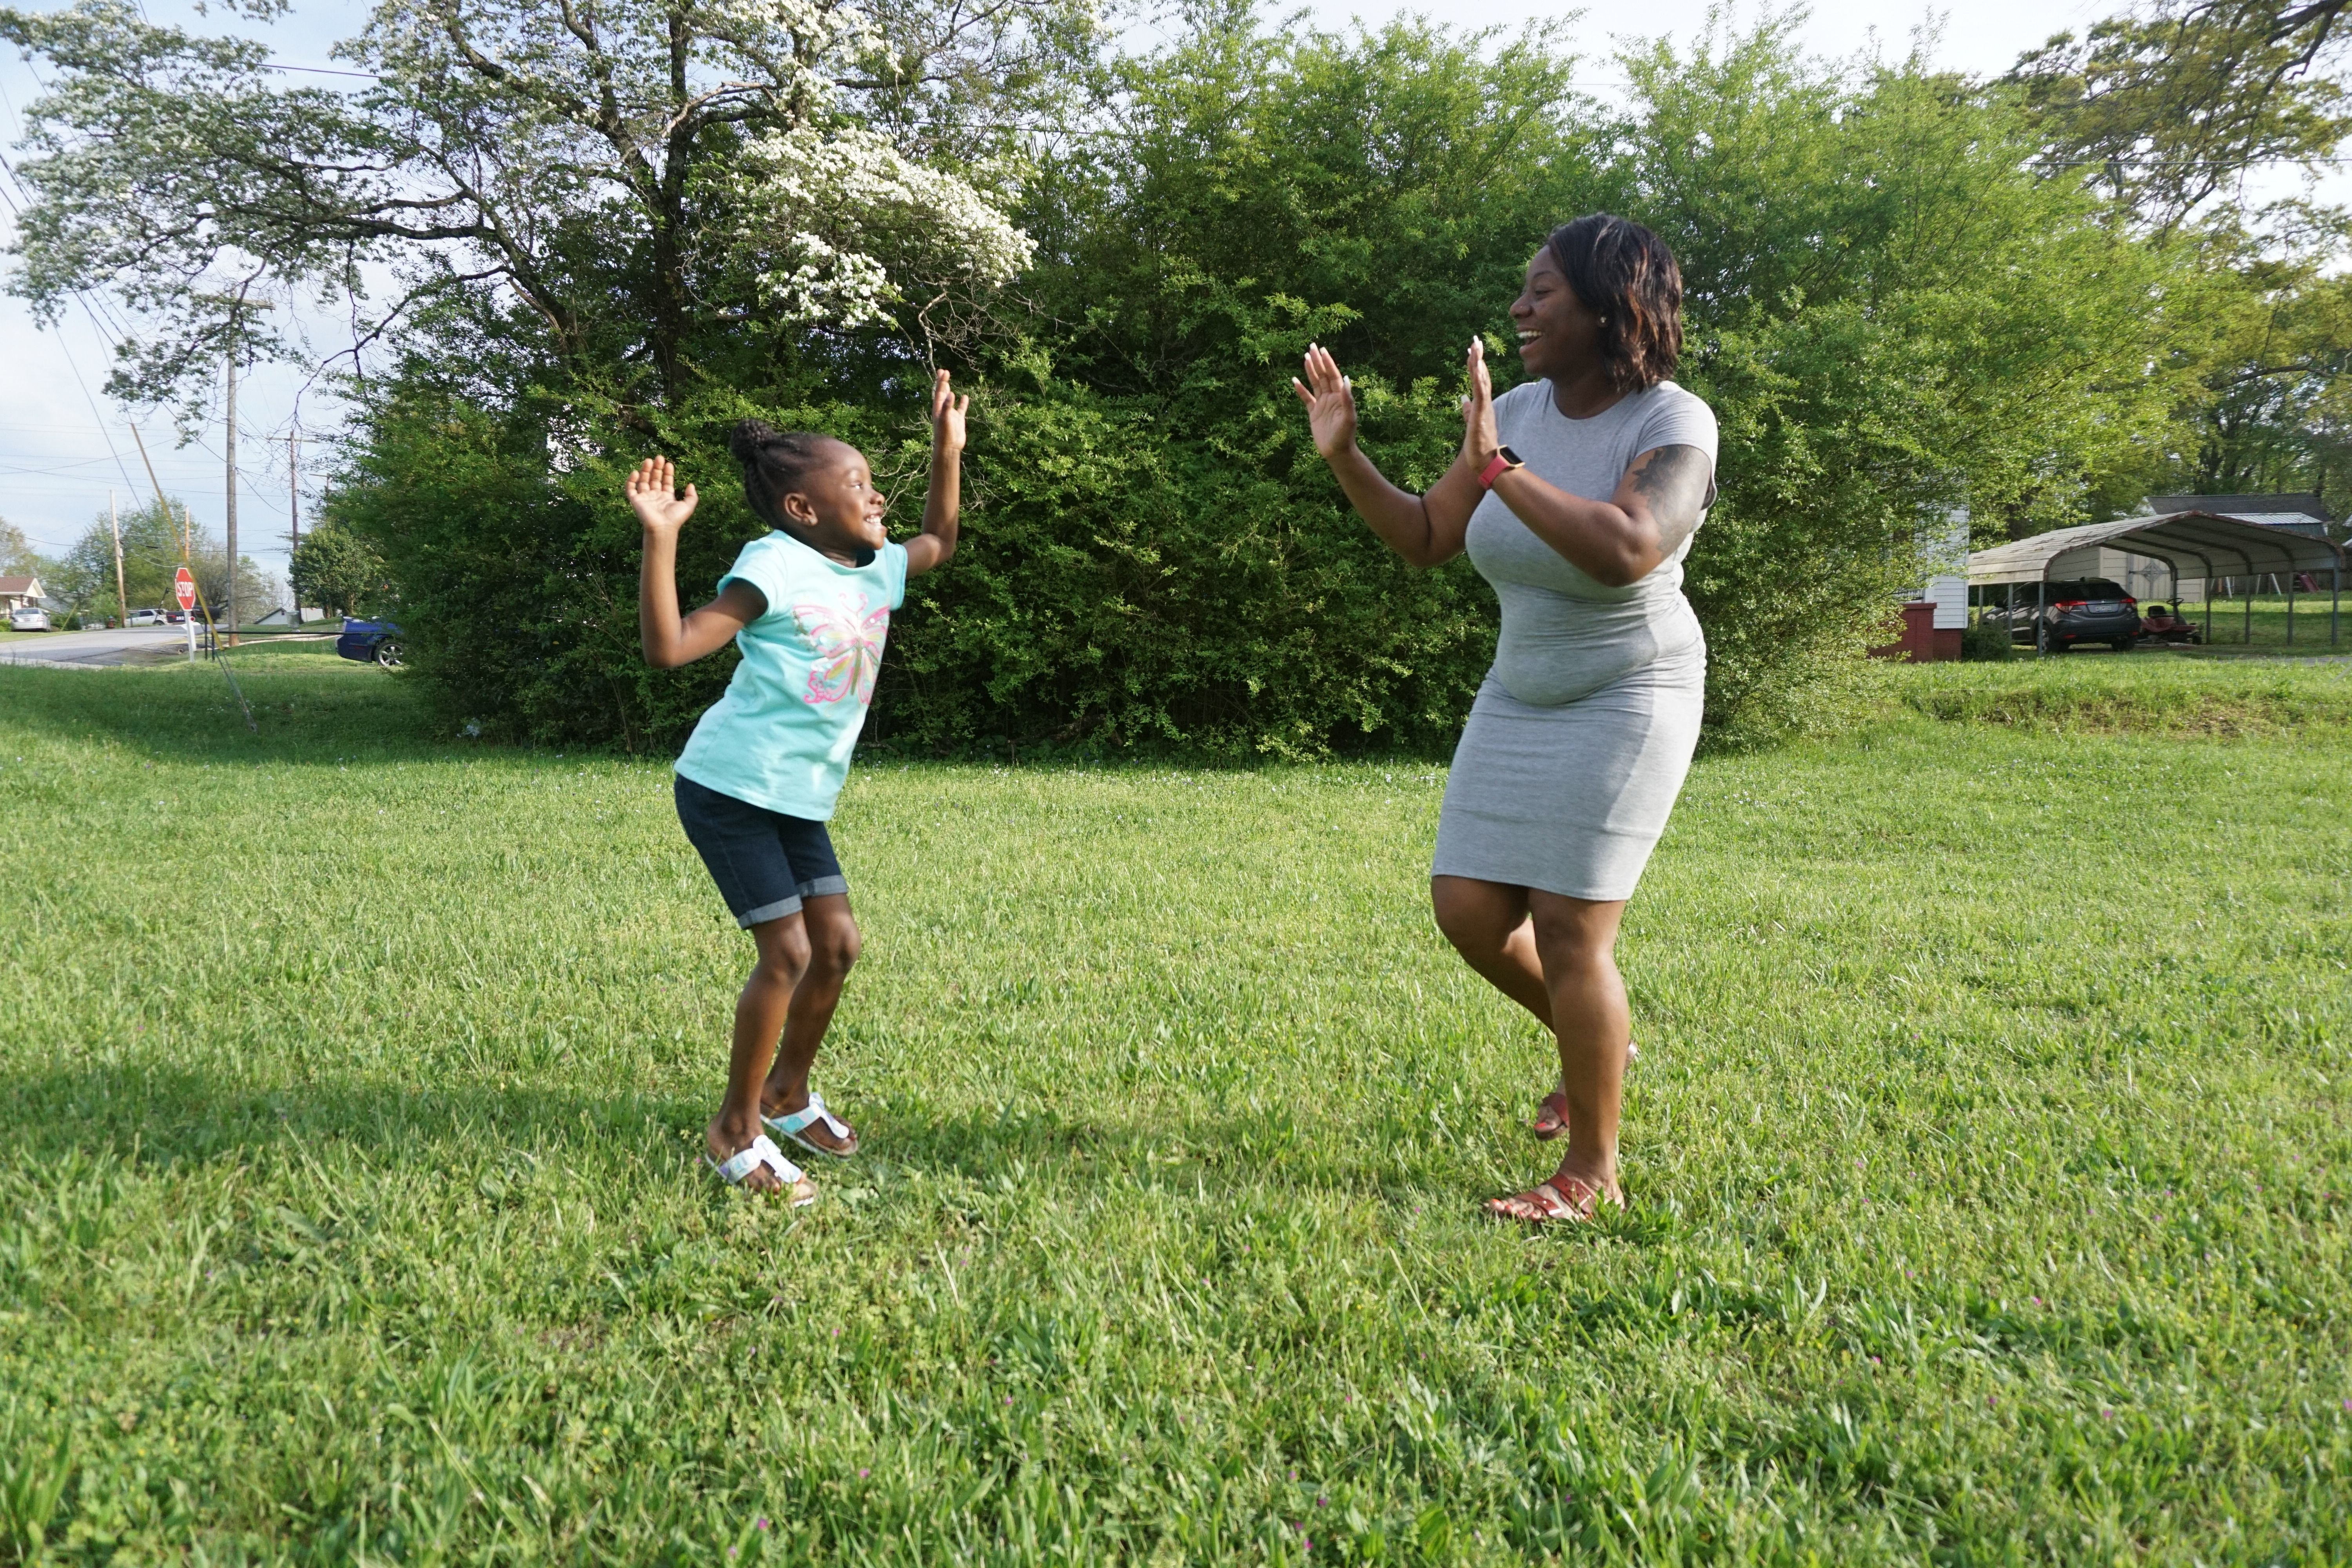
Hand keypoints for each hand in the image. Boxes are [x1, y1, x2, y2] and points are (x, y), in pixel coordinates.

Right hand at [626, 457, 696, 532]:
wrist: (662, 528)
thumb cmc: (675, 519)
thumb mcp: (688, 506)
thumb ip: (692, 496)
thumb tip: (691, 484)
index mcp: (666, 497)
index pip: (665, 482)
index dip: (667, 473)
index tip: (669, 464)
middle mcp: (655, 496)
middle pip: (654, 479)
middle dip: (656, 468)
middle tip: (659, 458)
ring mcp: (645, 498)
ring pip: (643, 481)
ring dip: (645, 470)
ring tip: (649, 460)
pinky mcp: (635, 501)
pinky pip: (630, 489)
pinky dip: (631, 480)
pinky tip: (636, 472)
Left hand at [930, 368, 967, 453]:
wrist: (949, 447)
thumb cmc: (944, 434)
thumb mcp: (945, 419)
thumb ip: (947, 406)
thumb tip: (951, 394)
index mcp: (938, 408)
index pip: (939, 391)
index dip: (941, 381)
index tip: (944, 371)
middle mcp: (943, 409)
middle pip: (942, 393)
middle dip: (943, 382)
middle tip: (943, 372)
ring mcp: (951, 414)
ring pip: (950, 400)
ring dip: (949, 391)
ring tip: (948, 382)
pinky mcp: (958, 420)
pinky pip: (961, 409)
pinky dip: (963, 403)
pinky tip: (965, 397)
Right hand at [1292, 342, 1358, 460]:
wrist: (1337, 452)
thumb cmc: (1345, 436)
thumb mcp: (1348, 417)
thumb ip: (1347, 399)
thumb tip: (1346, 378)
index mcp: (1340, 396)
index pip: (1333, 375)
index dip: (1328, 362)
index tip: (1322, 350)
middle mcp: (1331, 397)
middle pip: (1323, 375)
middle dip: (1318, 361)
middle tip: (1311, 347)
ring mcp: (1322, 404)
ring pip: (1315, 383)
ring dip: (1310, 371)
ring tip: (1305, 357)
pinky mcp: (1314, 413)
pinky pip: (1306, 398)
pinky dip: (1300, 389)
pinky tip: (1294, 380)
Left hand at [1459, 336, 1498, 470]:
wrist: (1486, 461)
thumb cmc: (1479, 445)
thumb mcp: (1471, 422)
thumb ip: (1467, 410)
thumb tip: (1462, 398)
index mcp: (1483, 404)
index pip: (1480, 379)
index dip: (1476, 364)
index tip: (1472, 349)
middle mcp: (1486, 402)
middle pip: (1482, 375)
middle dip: (1478, 357)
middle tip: (1475, 339)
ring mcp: (1484, 407)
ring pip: (1482, 380)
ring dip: (1478, 363)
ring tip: (1476, 346)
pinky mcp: (1481, 413)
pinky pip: (1481, 393)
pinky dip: (1479, 379)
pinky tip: (1478, 367)